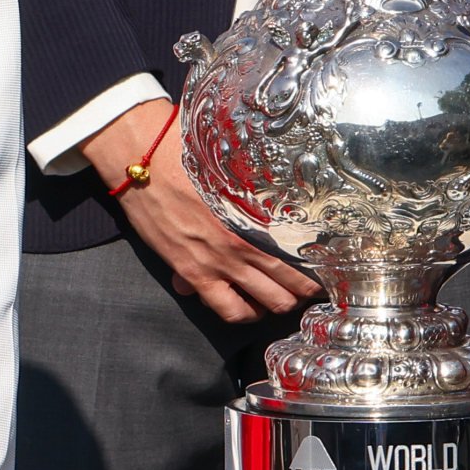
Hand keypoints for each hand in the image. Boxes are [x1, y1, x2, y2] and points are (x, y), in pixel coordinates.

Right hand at [88, 98, 314, 323]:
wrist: (142, 162)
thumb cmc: (184, 156)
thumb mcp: (228, 172)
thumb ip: (251, 193)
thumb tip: (267, 203)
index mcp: (257, 215)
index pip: (301, 250)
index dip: (318, 265)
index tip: (327, 267)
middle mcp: (243, 243)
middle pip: (290, 284)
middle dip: (304, 292)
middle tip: (309, 290)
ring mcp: (218, 262)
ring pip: (266, 302)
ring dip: (278, 305)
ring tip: (282, 301)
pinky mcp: (192, 274)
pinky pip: (228, 308)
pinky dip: (243, 313)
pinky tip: (249, 308)